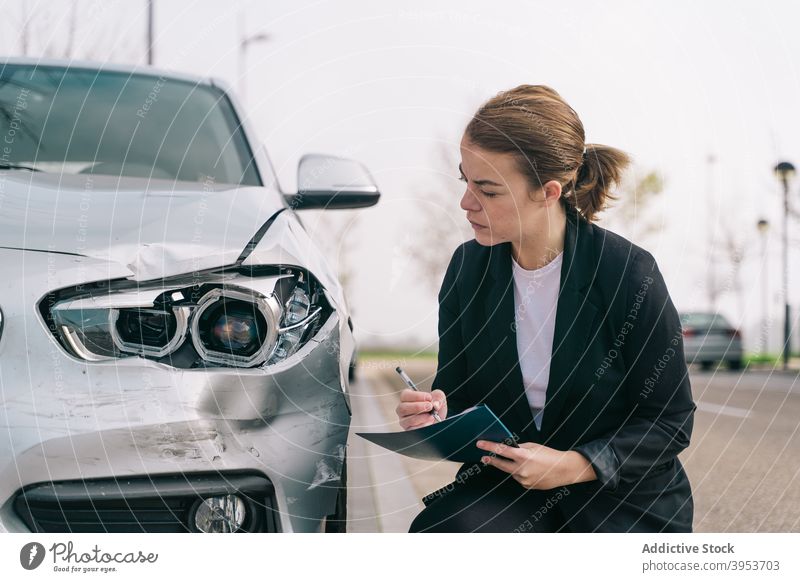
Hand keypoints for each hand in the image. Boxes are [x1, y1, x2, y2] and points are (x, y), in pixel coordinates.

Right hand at [396, 389, 446, 429]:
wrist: (438, 419)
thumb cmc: (434, 406)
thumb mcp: (438, 397)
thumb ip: (438, 396)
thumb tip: (436, 404)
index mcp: (407, 398)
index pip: (405, 395)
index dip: (417, 396)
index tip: (429, 397)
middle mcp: (403, 409)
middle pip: (403, 408)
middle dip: (417, 407)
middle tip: (430, 406)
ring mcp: (405, 421)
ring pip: (408, 420)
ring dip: (421, 417)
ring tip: (431, 415)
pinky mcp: (410, 430)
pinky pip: (413, 429)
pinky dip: (423, 425)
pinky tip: (430, 422)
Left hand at [475, 440, 596, 489]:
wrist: (564, 469)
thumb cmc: (550, 455)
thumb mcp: (533, 446)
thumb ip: (519, 448)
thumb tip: (508, 448)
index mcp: (523, 456)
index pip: (501, 450)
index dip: (489, 447)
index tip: (480, 444)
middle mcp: (522, 469)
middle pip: (500, 465)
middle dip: (491, 460)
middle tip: (483, 457)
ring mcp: (524, 479)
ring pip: (511, 472)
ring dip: (513, 467)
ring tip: (528, 463)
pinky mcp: (527, 486)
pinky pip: (519, 478)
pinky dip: (521, 473)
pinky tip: (532, 471)